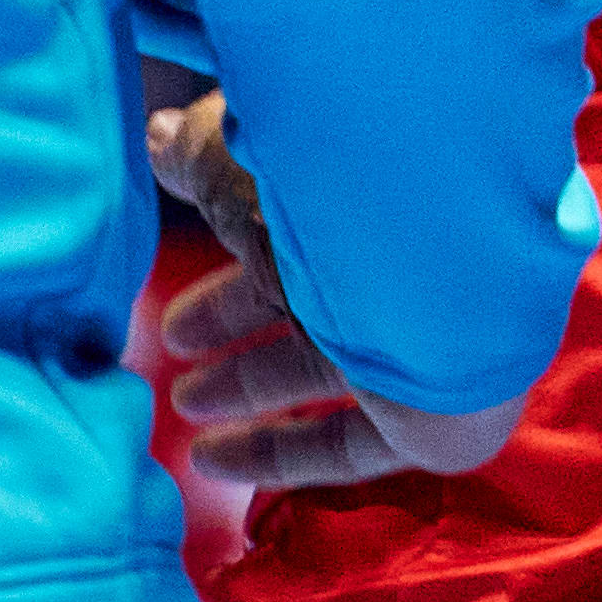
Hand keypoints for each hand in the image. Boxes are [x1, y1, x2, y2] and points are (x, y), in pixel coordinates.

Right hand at [136, 92, 516, 492]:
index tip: (187, 248)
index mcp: (364, 194)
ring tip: (182, 402)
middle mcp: (398, 264)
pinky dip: (280, 453)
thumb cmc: (337, 186)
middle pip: (311, 297)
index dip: (232, 235)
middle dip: (237, 316)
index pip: (297, 219)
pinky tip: (212, 461)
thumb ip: (201, 154)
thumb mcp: (242, 158)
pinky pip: (349, 444)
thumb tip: (160, 140)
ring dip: (249, 385)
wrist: (441, 252)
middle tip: (173, 338)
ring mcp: (424, 341)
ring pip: (326, 368)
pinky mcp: (437, 420)